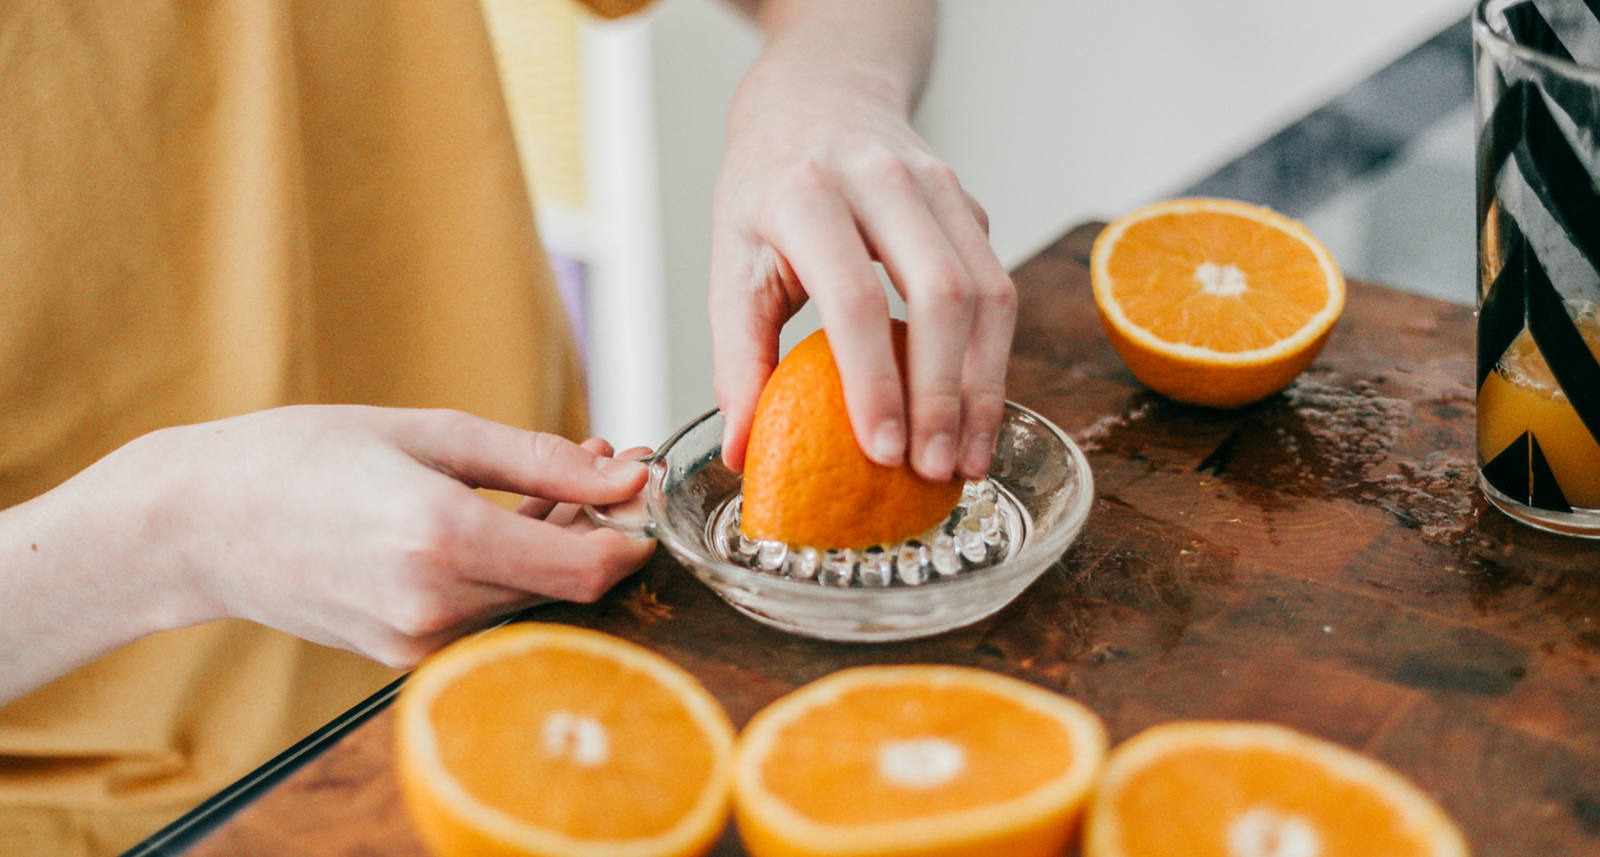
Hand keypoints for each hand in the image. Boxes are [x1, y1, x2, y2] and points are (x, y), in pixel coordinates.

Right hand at [117, 406, 652, 667]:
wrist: (200, 522)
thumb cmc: (305, 457)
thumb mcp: (432, 434)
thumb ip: (540, 462)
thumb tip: (624, 475)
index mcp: (441, 539)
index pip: (587, 570)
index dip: (633, 538)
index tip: (643, 494)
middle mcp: (432, 605)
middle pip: (565, 587)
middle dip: (598, 529)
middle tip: (605, 463)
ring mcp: (415, 641)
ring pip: (529, 601)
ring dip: (557, 549)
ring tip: (549, 483)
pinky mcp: (401, 655)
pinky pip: (487, 613)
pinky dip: (511, 571)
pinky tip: (505, 520)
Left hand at [709, 60, 1015, 482]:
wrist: (818, 98)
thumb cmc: (768, 188)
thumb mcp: (731, 262)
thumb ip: (737, 359)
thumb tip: (742, 452)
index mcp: (806, 193)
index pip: (854, 297)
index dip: (874, 381)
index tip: (882, 452)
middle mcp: (881, 180)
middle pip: (943, 293)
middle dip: (946, 393)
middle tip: (935, 469)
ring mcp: (939, 186)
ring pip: (989, 291)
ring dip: (984, 385)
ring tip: (968, 459)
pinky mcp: (971, 205)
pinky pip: (998, 287)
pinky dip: (991, 359)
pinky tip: (973, 413)